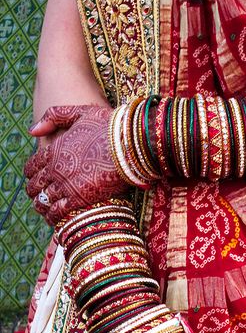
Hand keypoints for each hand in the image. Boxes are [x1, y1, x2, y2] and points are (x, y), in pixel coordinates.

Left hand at [24, 105, 129, 225]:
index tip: (33, 178)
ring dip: (42, 207)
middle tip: (37, 197)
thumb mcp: (79, 112)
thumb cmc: (109, 126)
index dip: (30, 173)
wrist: (128, 144)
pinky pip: (60, 212)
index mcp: (54, 149)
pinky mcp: (80, 198)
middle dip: (34, 192)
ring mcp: (67, 184)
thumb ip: (53, 117)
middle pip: (36, 185)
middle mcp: (56, 168)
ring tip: (44, 212)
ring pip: (45, 200)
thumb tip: (33, 131)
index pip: (33, 165)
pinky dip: (54, 217)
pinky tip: (55, 220)